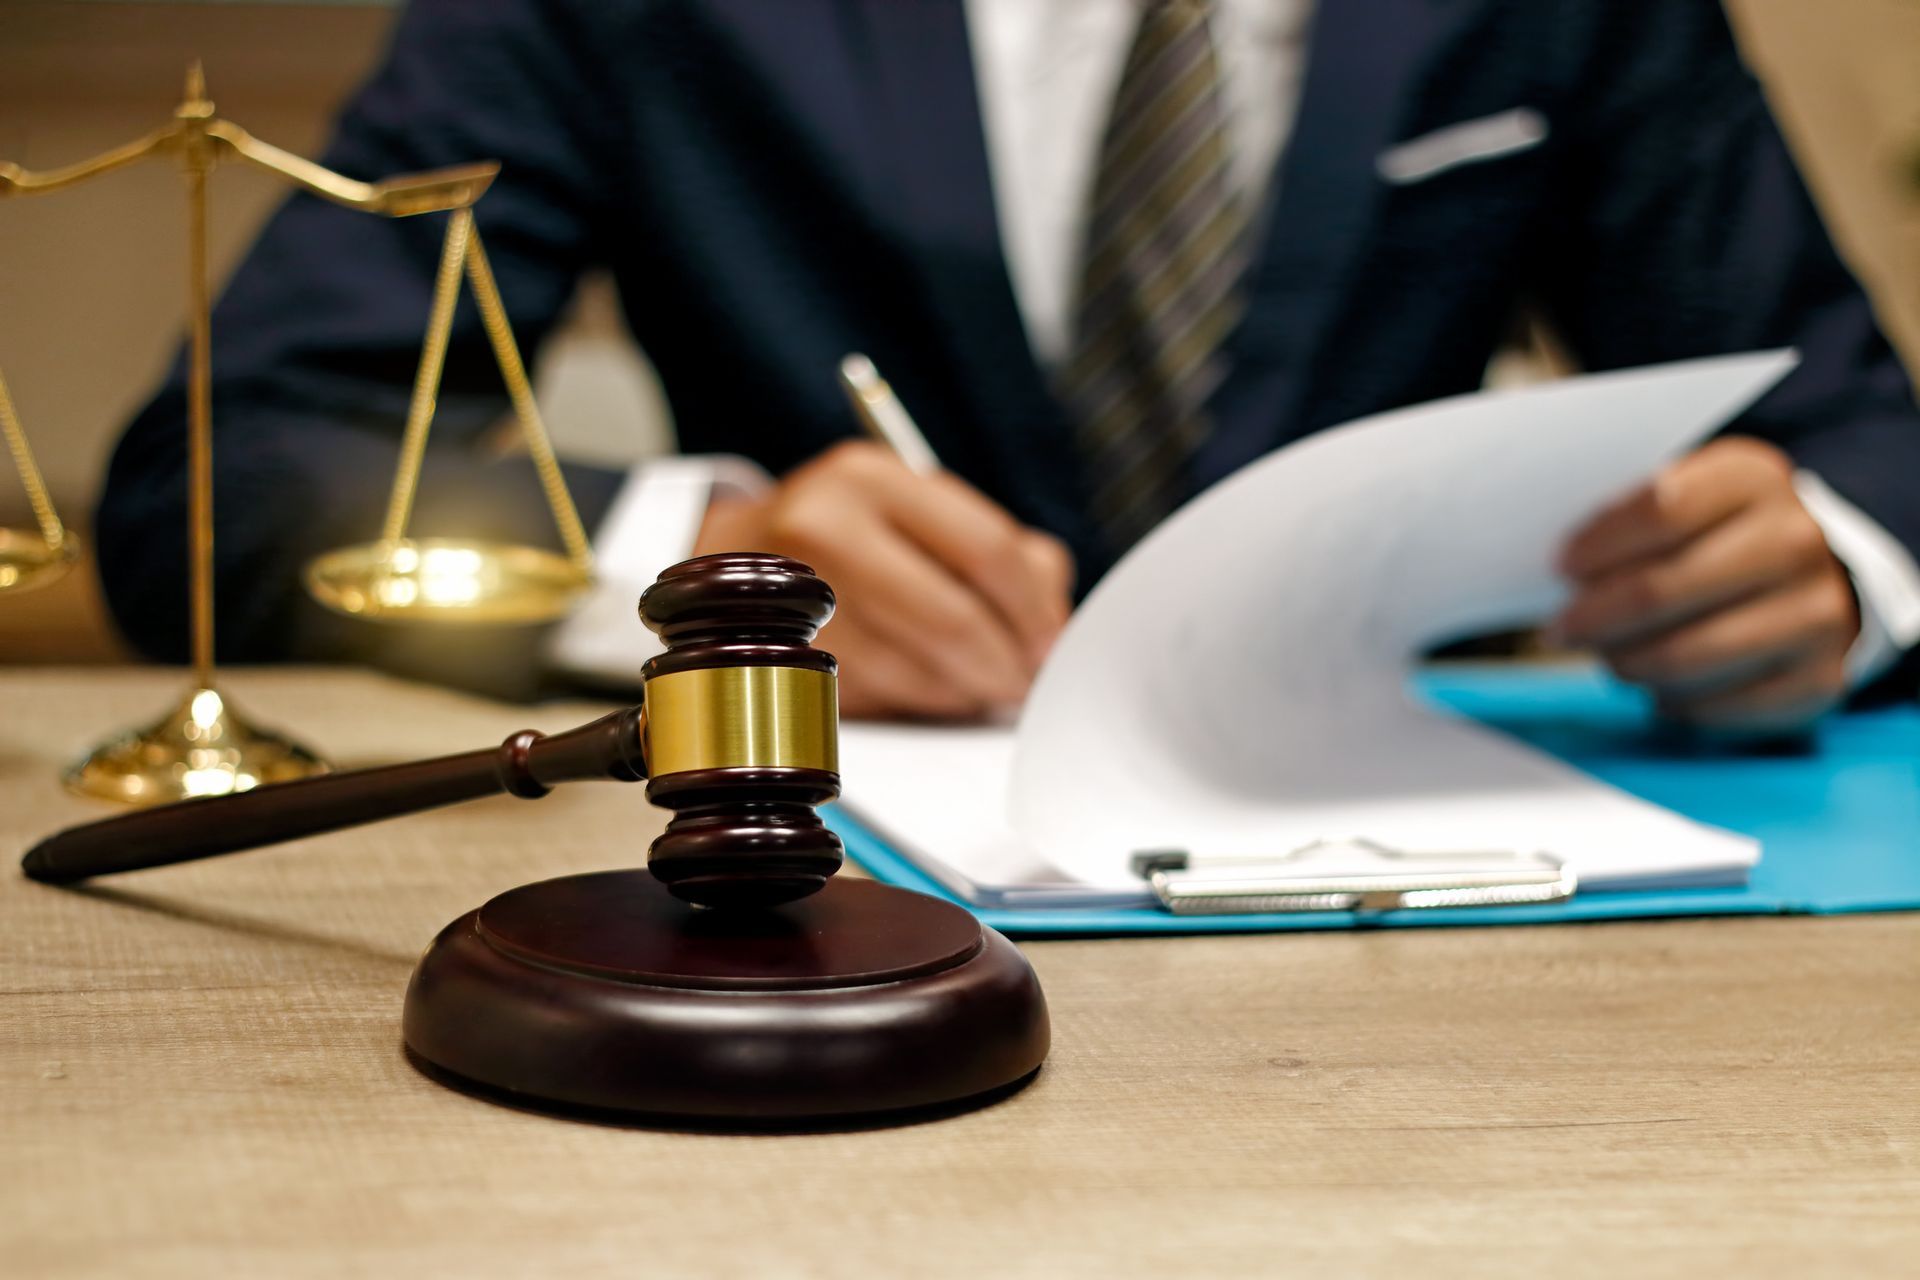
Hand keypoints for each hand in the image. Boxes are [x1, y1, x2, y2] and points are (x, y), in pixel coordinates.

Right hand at [694, 441, 1073, 719]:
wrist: (735, 562)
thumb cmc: (853, 535)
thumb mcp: (919, 510)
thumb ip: (1004, 553)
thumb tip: (1050, 624)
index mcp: (870, 478)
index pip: (985, 549)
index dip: (1033, 609)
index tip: (1053, 642)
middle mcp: (824, 529)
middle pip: (953, 619)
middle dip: (1006, 663)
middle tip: (1027, 680)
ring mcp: (797, 601)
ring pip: (920, 671)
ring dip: (967, 692)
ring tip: (984, 685)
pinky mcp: (787, 660)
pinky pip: (884, 698)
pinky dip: (924, 703)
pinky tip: (934, 689)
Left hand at [1553, 437, 1858, 729]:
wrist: (1814, 571)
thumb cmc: (1716, 533)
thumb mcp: (1682, 494)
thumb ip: (1625, 516)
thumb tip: (1556, 568)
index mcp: (1753, 478)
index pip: (1659, 509)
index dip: (1598, 544)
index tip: (1559, 567)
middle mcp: (1797, 539)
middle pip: (1661, 590)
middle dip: (1594, 617)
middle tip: (1561, 630)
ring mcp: (1818, 611)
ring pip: (1684, 656)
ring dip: (1627, 663)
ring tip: (1608, 656)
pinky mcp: (1820, 677)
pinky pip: (1717, 705)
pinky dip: (1672, 700)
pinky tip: (1659, 685)